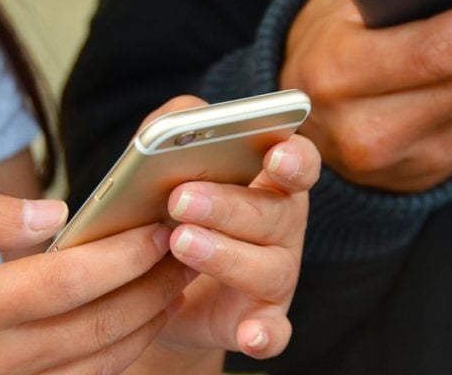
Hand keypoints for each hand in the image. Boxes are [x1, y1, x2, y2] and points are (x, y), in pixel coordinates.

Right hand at [0, 195, 191, 373]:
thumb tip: (52, 212)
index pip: (73, 280)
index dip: (125, 254)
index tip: (159, 226)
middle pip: (102, 325)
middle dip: (154, 288)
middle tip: (189, 252)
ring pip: (98, 363)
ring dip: (146, 325)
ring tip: (174, 287)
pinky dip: (114, 359)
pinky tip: (131, 331)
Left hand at [124, 96, 319, 372]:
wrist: (153, 286)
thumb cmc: (169, 210)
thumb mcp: (165, 163)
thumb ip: (174, 127)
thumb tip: (185, 117)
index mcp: (271, 182)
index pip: (298, 162)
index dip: (292, 158)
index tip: (274, 155)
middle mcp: (283, 228)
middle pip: (275, 213)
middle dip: (229, 205)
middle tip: (180, 199)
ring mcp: (276, 277)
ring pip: (269, 268)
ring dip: (227, 256)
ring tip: (180, 242)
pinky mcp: (261, 321)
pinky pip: (274, 332)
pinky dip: (266, 335)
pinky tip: (250, 335)